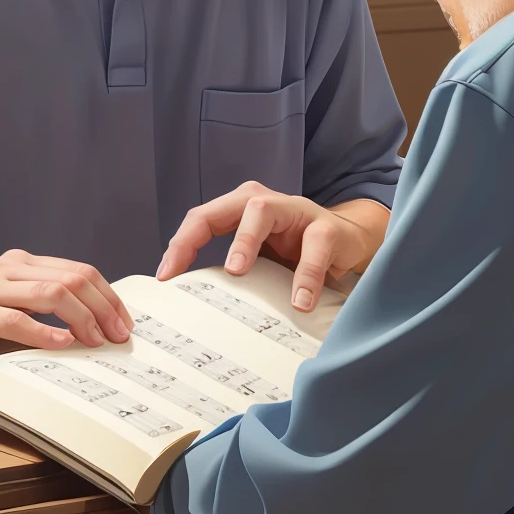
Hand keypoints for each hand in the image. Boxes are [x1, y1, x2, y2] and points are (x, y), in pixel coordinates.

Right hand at [0, 248, 132, 368]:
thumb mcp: (11, 304)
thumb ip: (43, 308)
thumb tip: (95, 328)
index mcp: (24, 264)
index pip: (79, 271)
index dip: (108, 296)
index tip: (125, 322)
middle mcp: (10, 269)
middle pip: (72, 279)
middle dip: (103, 308)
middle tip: (119, 336)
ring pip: (50, 293)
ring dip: (82, 318)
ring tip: (97, 341)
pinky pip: (16, 319)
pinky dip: (44, 332)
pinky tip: (63, 344)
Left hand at [157, 185, 389, 311]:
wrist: (349, 244)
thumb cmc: (297, 253)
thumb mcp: (262, 261)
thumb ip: (234, 274)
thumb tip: (194, 310)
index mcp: (243, 209)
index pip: (203, 218)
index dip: (180, 244)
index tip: (164, 278)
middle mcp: (266, 203)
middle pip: (225, 207)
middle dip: (199, 234)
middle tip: (180, 270)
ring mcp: (297, 211)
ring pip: (262, 211)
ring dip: (245, 240)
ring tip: (236, 272)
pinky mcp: (327, 228)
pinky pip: (315, 246)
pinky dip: (306, 275)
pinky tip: (301, 302)